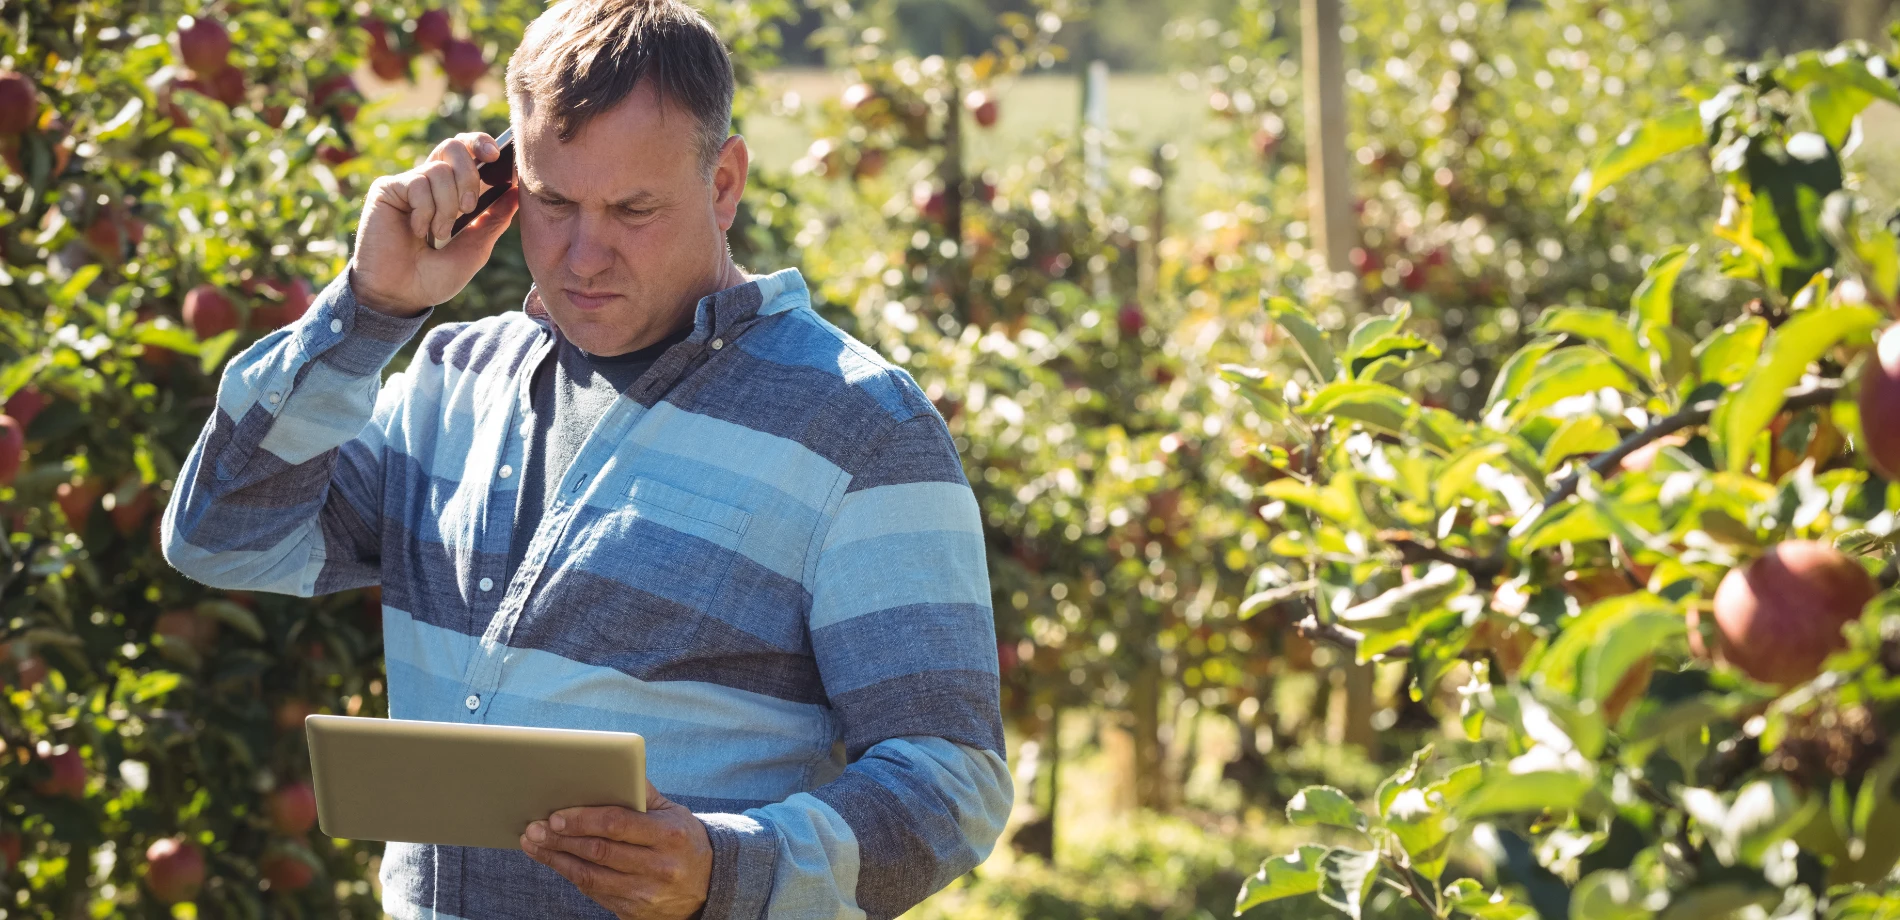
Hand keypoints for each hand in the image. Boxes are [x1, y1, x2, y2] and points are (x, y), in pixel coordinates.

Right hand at [349, 132, 519, 317]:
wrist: (401, 295)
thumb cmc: (435, 277)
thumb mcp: (475, 249)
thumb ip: (494, 219)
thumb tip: (516, 191)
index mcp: (452, 192)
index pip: (467, 151)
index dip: (481, 143)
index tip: (497, 156)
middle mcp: (429, 182)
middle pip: (454, 146)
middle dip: (470, 175)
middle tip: (469, 208)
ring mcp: (408, 184)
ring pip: (440, 170)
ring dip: (447, 207)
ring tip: (437, 235)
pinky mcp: (387, 189)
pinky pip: (418, 183)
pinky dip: (425, 211)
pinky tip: (416, 232)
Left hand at [520, 782, 712, 919]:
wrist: (708, 885)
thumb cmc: (683, 840)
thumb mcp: (673, 812)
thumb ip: (643, 792)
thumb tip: (613, 766)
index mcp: (669, 835)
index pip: (617, 824)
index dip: (582, 820)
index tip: (556, 816)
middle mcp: (659, 867)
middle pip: (599, 851)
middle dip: (561, 839)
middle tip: (534, 828)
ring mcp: (646, 893)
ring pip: (590, 876)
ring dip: (557, 859)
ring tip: (535, 845)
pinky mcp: (634, 912)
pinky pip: (595, 893)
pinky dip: (572, 875)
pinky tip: (557, 861)